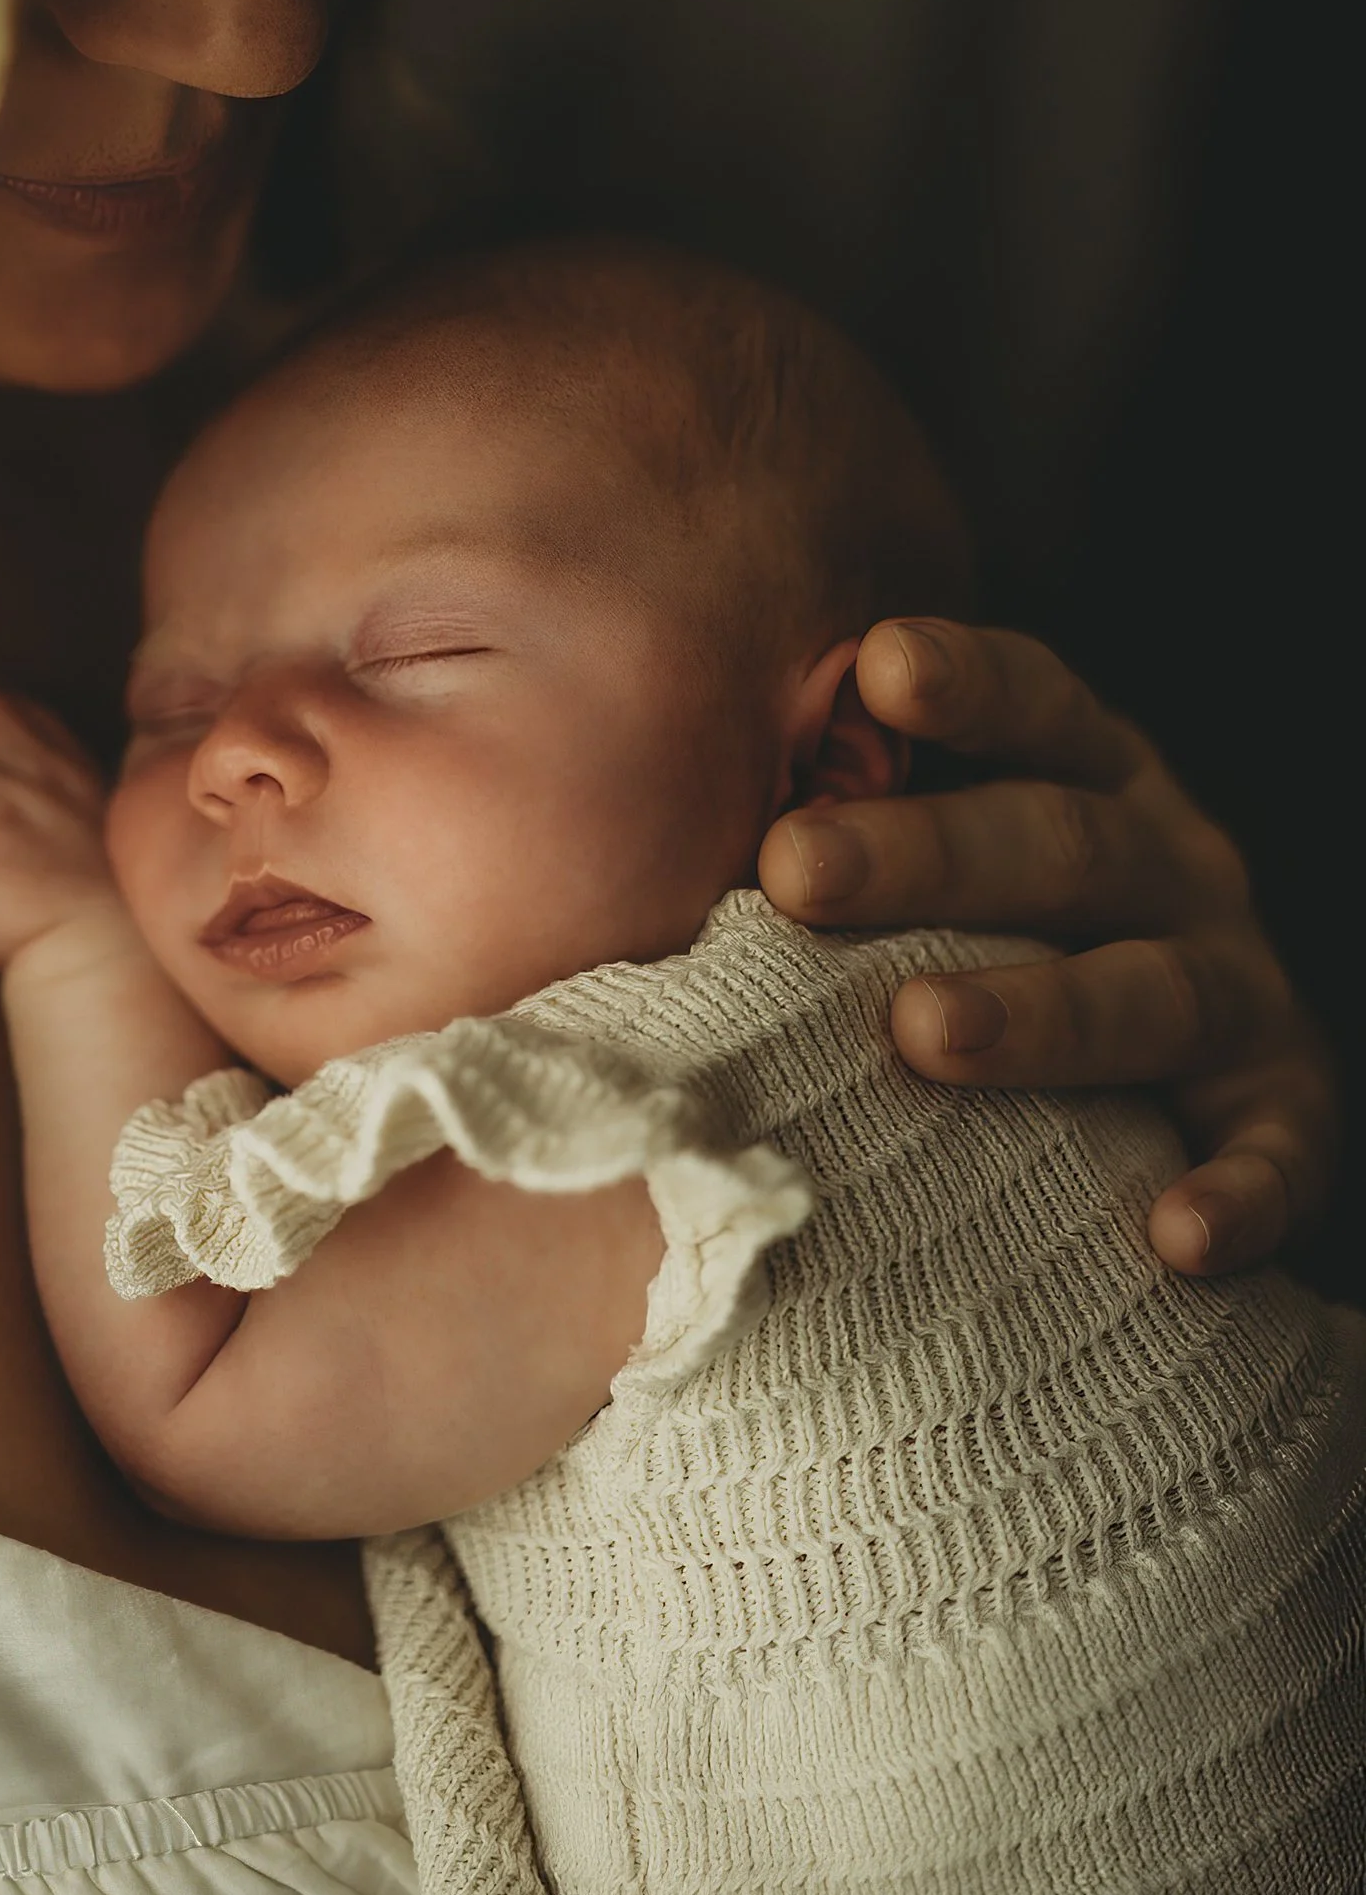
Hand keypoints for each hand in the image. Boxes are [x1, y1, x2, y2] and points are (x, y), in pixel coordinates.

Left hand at [759, 620, 1334, 1276]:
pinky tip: (1173, 1233)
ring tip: (925, 1031)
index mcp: (1087, 778)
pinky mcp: (1283, 1110)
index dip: (967, 679)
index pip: (1037, 702)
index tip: (876, 662)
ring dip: (1044, 1013)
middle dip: (928, 852)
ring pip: (1149, 992)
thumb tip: (611, 822)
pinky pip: (1274, 1153)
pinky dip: (1237, 1191)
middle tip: (796, 868)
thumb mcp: (934, 866)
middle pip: (1059, 844)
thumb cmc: (984, 946)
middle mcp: (1171, 865)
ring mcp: (1236, 986)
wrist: (1171, 1086)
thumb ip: (827, 828)